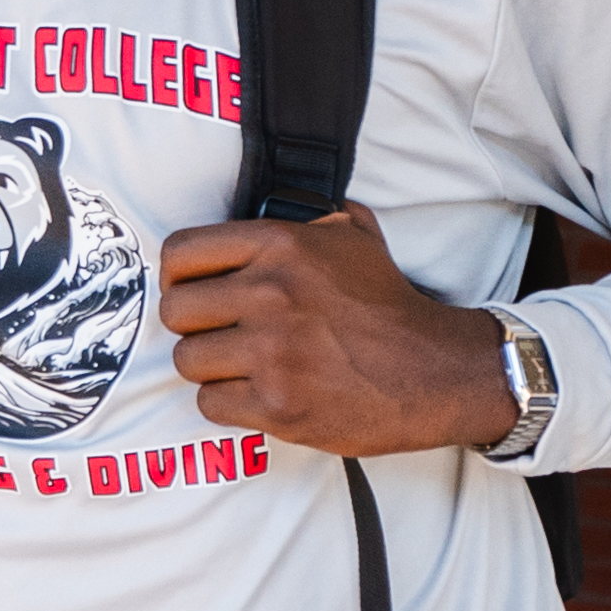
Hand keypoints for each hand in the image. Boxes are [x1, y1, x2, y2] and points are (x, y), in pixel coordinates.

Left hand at [159, 209, 514, 457]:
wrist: (435, 371)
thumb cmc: (389, 305)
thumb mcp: (354, 236)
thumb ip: (308, 217)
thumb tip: (279, 204)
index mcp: (280, 246)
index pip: (180, 252)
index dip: (176, 275)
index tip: (187, 290)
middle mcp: (270, 295)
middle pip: (175, 312)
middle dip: (192, 325)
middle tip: (218, 332)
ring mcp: (272, 353)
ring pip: (187, 361)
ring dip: (210, 367)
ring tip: (242, 365)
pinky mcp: (278, 406)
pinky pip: (210, 403)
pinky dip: (228, 402)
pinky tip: (257, 392)